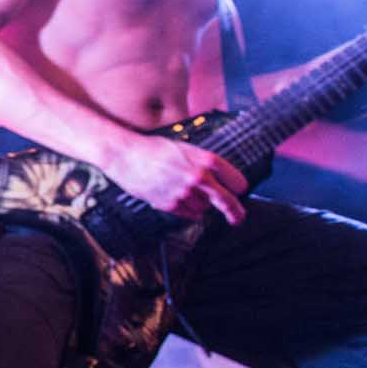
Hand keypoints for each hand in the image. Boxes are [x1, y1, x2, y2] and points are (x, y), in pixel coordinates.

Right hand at [105, 134, 247, 223]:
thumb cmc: (153, 149)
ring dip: (201, 204)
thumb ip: (202, 164)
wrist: (126, 155)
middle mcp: (198, 177)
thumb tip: (216, 180)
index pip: (235, 179)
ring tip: (186, 193)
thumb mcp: (184, 149)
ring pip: (204, 208)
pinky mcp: (170, 204)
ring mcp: (184, 192)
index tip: (240, 191)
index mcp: (204, 159)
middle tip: (238, 218)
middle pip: (226, 200)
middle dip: (235, 212)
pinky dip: (188, 211)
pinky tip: (179, 200)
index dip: (239, 186)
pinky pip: (189, 214)